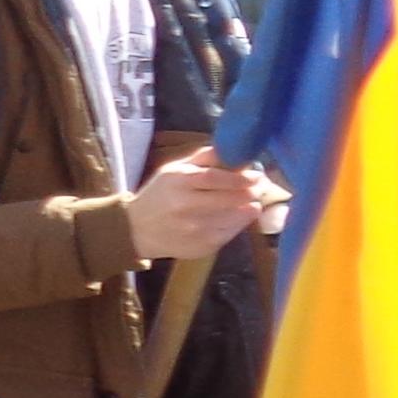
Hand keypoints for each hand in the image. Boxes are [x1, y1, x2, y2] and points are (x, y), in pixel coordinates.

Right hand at [127, 150, 261, 261]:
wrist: (137, 230)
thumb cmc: (159, 195)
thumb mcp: (172, 170)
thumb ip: (203, 158)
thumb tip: (235, 150)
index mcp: (178, 183)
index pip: (216, 178)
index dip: (241, 177)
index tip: (257, 176)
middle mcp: (186, 207)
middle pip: (231, 198)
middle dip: (252, 192)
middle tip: (260, 187)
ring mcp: (196, 229)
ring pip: (237, 217)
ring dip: (248, 207)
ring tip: (249, 202)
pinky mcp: (204, 246)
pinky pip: (232, 233)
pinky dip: (239, 223)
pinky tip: (235, 216)